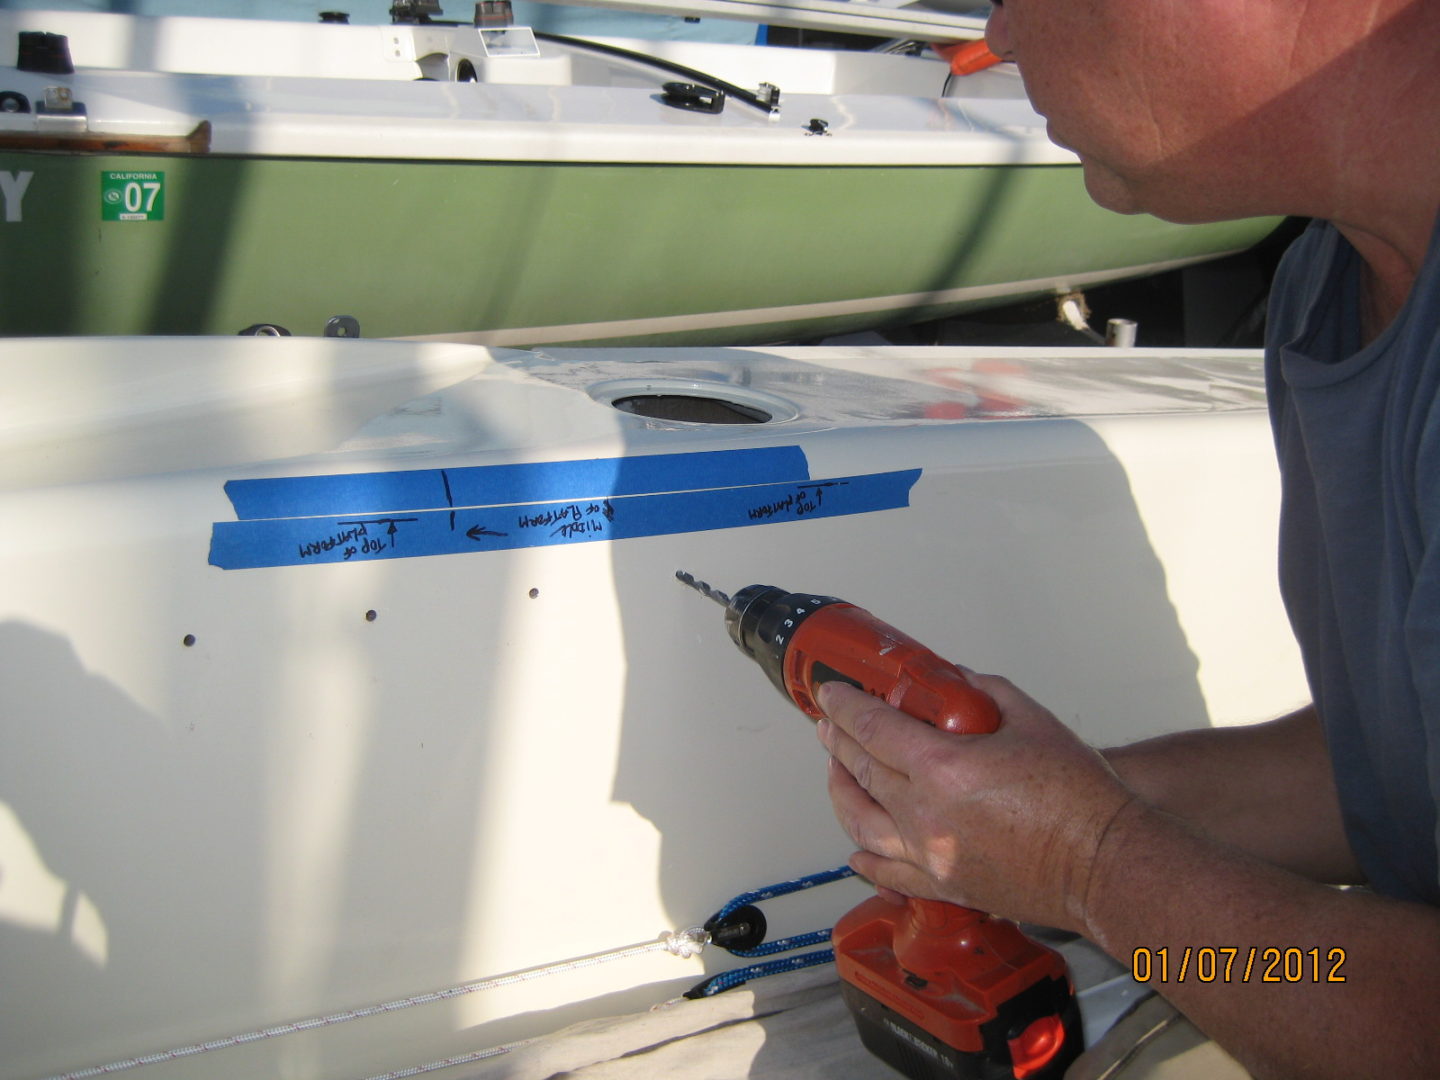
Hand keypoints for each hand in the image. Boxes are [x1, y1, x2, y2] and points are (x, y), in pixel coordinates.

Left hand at [816, 675, 1135, 933]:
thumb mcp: (1032, 720)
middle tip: (829, 725)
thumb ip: (984, 693)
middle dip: (838, 743)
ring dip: (842, 794)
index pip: (872, 729)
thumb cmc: (1080, 797)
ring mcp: (931, 856)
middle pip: (861, 771)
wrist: (1105, 862)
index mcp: (944, 768)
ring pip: (862, 824)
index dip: (844, 708)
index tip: (830, 695)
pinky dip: (866, 859)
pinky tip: (857, 849)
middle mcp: (926, 815)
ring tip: (837, 774)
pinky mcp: (946, 886)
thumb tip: (955, 681)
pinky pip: (890, 873)